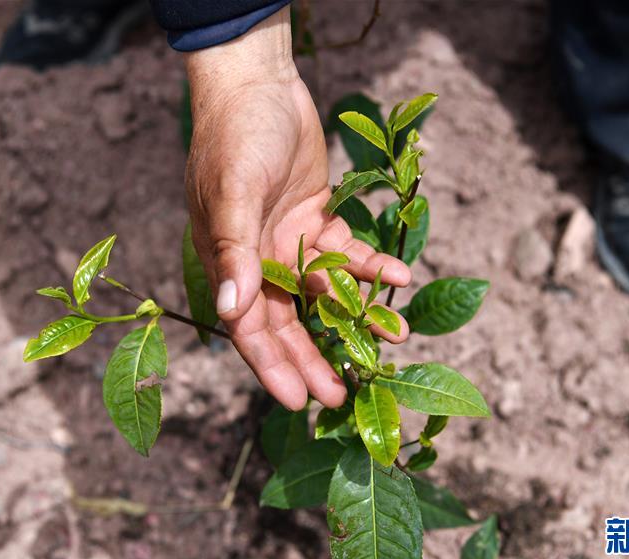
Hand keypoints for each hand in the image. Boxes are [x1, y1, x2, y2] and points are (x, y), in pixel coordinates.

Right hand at [183, 8, 410, 409]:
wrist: (260, 84)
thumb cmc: (236, 136)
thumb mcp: (233, 192)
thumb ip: (234, 252)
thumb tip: (231, 311)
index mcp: (227, 262)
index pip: (248, 328)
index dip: (273, 368)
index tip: (299, 403)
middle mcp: (257, 260)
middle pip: (287, 322)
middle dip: (314, 360)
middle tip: (343, 395)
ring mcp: (288, 242)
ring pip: (323, 293)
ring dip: (354, 315)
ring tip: (394, 337)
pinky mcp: (316, 220)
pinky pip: (346, 254)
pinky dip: (371, 265)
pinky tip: (401, 276)